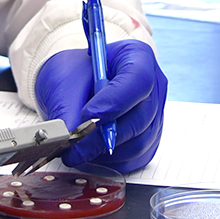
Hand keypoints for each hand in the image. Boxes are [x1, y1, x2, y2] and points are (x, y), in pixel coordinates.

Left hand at [34, 39, 166, 172]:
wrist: (76, 85)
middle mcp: (154, 85)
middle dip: (104, 136)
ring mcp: (155, 114)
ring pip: (139, 142)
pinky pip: (136, 158)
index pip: (138, 80)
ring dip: (107, 151)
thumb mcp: (64, 81)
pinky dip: (111, 162)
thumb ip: (68, 108)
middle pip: (140, 116)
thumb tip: (68, 138)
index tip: (87, 115)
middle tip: (74, 145)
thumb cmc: (74, 74)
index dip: (115, 101)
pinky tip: (91, 153)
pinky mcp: (150, 139)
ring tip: (77, 148)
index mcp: (137, 56)